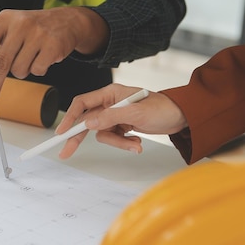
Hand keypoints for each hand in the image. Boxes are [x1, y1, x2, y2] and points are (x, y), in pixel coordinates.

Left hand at [0, 6, 107, 105]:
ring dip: (22, 71)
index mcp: (4, 19)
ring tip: (30, 59)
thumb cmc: (34, 30)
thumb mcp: (11, 28)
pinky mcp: (53, 45)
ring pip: (19, 70)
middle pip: (0, 63)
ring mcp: (38, 34)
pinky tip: (42, 58)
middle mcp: (20, 24)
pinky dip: (38, 70)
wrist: (66, 21)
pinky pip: (37, 71)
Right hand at [55, 83, 187, 157]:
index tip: (62, 132)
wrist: (182, 117)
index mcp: (110, 93)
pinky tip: (137, 141)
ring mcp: (116, 115)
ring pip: (103, 134)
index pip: (83, 103)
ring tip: (134, 144)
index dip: (70, 117)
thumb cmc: (162, 108)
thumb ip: (110, 117)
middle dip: (80, 137)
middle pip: (87, 121)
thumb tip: (88, 123)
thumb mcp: (135, 113)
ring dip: (118, 143)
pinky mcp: (122, 126)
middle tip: (66, 152)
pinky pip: (114, 138)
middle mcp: (110, 103)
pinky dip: (125, 144)